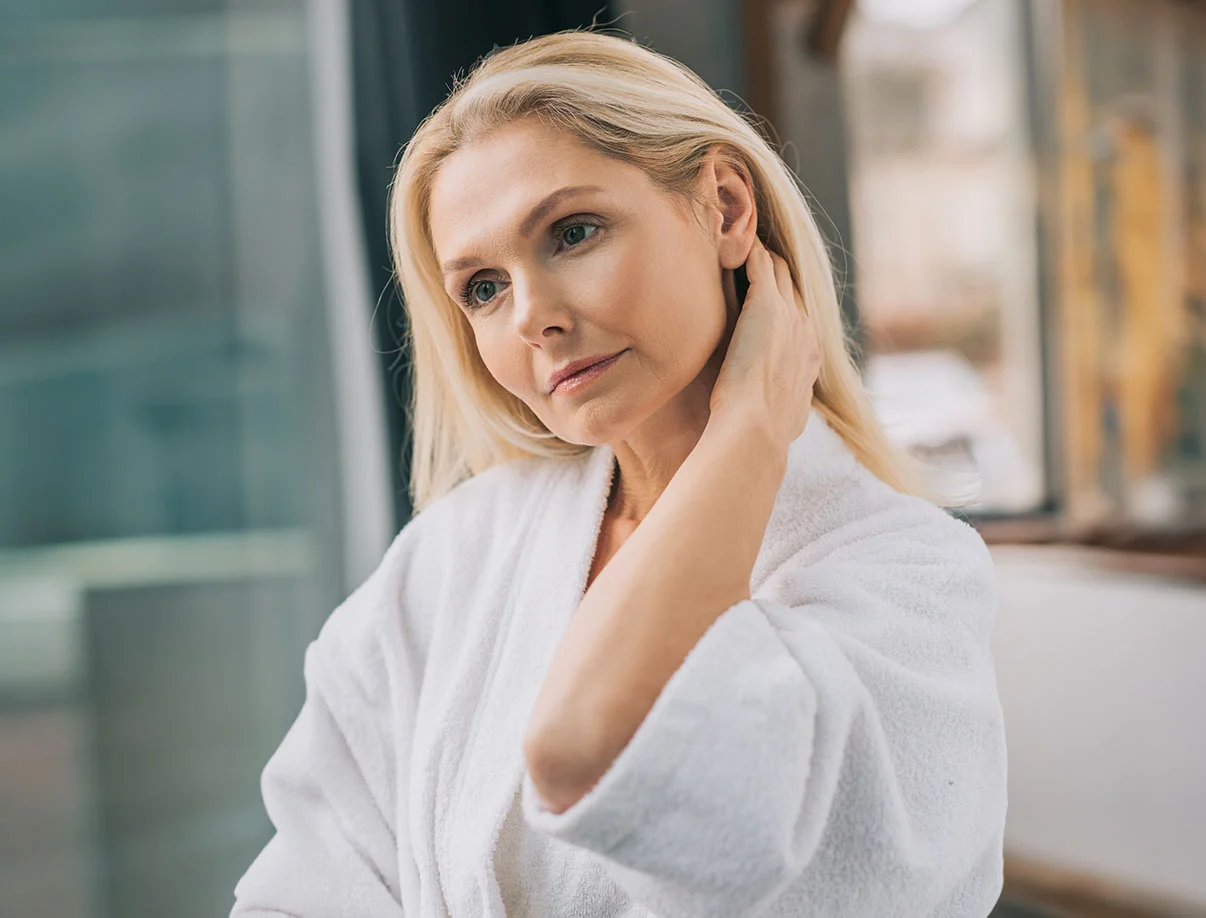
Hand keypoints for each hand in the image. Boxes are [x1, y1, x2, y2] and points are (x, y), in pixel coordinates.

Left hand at [707, 237, 820, 448]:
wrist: (756, 427)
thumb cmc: (758, 432)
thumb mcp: (781, 420)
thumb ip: (781, 409)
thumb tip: (781, 427)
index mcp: (808, 356)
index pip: (798, 316)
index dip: (783, 303)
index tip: (766, 295)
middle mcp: (805, 329)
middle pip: (793, 287)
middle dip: (776, 271)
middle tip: (755, 254)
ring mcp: (788, 314)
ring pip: (779, 270)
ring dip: (763, 255)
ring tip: (742, 239)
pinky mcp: (765, 304)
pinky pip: (759, 264)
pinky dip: (749, 251)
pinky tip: (733, 240)